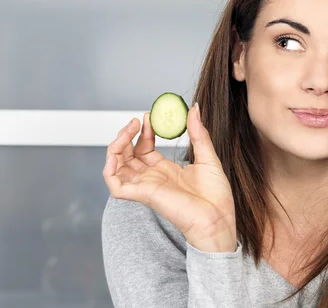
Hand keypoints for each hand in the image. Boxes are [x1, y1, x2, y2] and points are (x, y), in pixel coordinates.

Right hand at [102, 103, 236, 251]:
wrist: (218, 218)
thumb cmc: (216, 195)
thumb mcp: (208, 156)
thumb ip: (198, 133)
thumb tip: (194, 108)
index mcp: (165, 170)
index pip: (144, 148)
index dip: (143, 131)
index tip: (149, 116)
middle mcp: (152, 178)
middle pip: (127, 154)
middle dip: (127, 134)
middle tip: (138, 120)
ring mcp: (145, 186)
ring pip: (116, 166)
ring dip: (117, 145)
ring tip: (129, 129)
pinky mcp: (142, 195)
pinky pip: (115, 185)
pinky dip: (109, 168)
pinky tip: (116, 153)